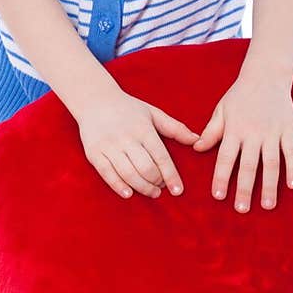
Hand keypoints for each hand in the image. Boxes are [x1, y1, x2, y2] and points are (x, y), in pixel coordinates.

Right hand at [73, 88, 198, 199]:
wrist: (95, 100)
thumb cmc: (129, 108)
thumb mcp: (153, 114)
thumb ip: (175, 128)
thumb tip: (197, 140)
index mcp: (143, 128)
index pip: (161, 156)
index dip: (171, 175)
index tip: (178, 190)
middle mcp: (126, 137)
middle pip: (145, 168)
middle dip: (157, 183)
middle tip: (162, 188)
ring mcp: (109, 146)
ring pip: (128, 174)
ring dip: (142, 187)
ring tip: (152, 192)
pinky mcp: (94, 153)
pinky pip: (107, 174)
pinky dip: (118, 186)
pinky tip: (129, 193)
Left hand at [192, 66, 292, 211]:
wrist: (266, 74)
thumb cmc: (240, 94)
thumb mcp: (221, 110)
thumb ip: (211, 130)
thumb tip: (196, 149)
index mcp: (234, 129)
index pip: (226, 158)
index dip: (222, 177)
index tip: (218, 196)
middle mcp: (253, 133)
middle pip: (249, 165)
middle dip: (245, 188)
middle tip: (242, 209)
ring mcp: (273, 132)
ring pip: (271, 163)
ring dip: (269, 185)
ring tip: (267, 205)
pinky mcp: (289, 130)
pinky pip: (292, 152)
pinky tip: (292, 186)